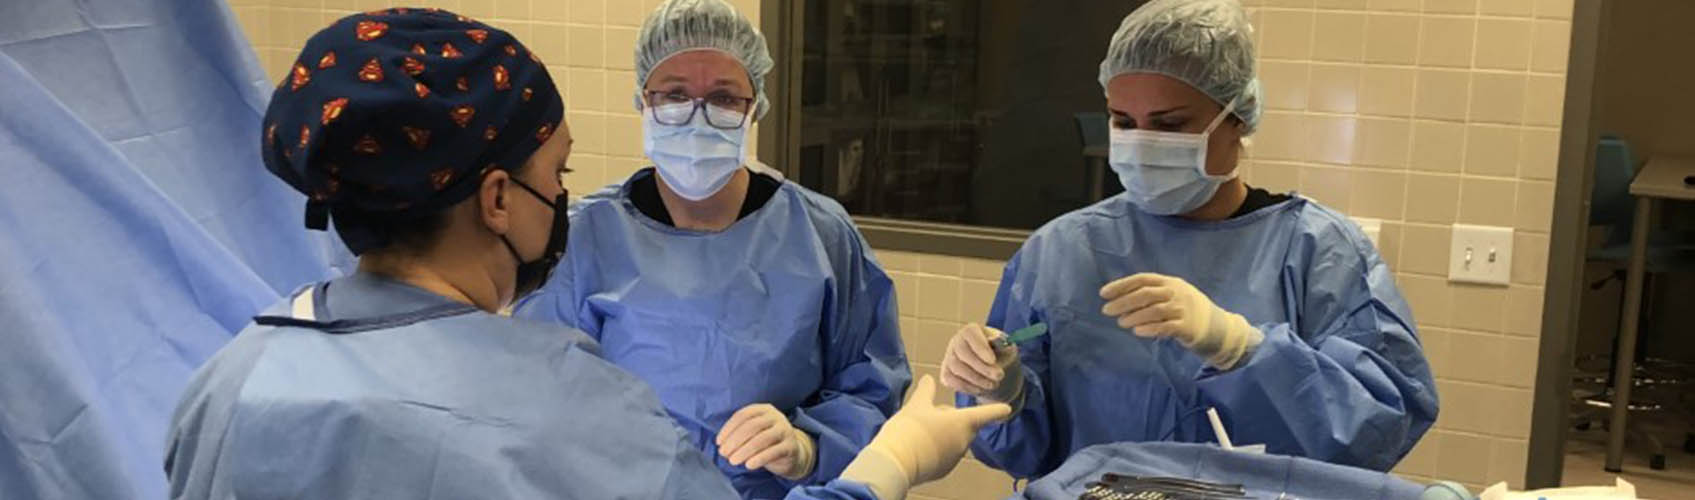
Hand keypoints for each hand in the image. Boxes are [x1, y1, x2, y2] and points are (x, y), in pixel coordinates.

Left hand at [716, 404, 815, 479]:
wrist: (793, 452)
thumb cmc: (766, 441)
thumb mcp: (754, 432)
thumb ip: (739, 434)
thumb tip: (722, 444)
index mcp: (763, 409)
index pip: (743, 415)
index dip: (728, 429)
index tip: (718, 442)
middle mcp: (775, 417)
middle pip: (752, 426)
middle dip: (734, 441)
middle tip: (724, 454)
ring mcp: (785, 430)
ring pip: (762, 439)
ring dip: (744, 451)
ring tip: (733, 461)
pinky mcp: (791, 446)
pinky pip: (773, 452)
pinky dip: (759, 459)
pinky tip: (748, 465)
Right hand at [840, 376, 1012, 499]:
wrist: (897, 461)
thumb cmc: (910, 428)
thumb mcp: (916, 404)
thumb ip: (926, 391)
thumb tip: (929, 378)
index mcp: (962, 422)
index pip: (985, 414)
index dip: (996, 410)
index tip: (1007, 409)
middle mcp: (964, 440)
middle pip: (965, 426)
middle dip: (953, 419)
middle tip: (930, 415)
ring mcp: (955, 457)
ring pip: (954, 440)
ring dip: (945, 434)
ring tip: (921, 431)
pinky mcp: (944, 470)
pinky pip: (945, 454)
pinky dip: (938, 449)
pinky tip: (920, 446)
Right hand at [940, 324, 1022, 403]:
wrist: (994, 371)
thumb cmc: (1001, 356)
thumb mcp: (1007, 349)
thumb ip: (1002, 344)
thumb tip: (995, 340)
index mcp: (971, 330)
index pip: (970, 334)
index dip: (980, 347)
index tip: (993, 360)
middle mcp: (957, 341)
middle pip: (962, 352)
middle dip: (981, 367)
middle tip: (999, 376)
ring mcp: (949, 357)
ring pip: (956, 367)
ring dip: (976, 379)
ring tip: (993, 384)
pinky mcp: (946, 373)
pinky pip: (951, 380)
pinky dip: (967, 387)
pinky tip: (980, 389)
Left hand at [1099, 273, 1262, 369]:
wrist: (1217, 327)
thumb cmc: (1187, 310)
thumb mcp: (1172, 295)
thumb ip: (1151, 295)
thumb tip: (1119, 301)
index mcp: (1170, 282)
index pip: (1142, 279)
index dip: (1122, 285)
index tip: (1104, 293)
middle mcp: (1177, 292)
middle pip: (1146, 294)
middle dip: (1124, 301)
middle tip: (1107, 310)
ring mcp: (1183, 309)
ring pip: (1154, 310)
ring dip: (1134, 316)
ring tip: (1121, 322)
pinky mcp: (1187, 327)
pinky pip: (1165, 327)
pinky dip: (1149, 328)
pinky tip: (1137, 332)